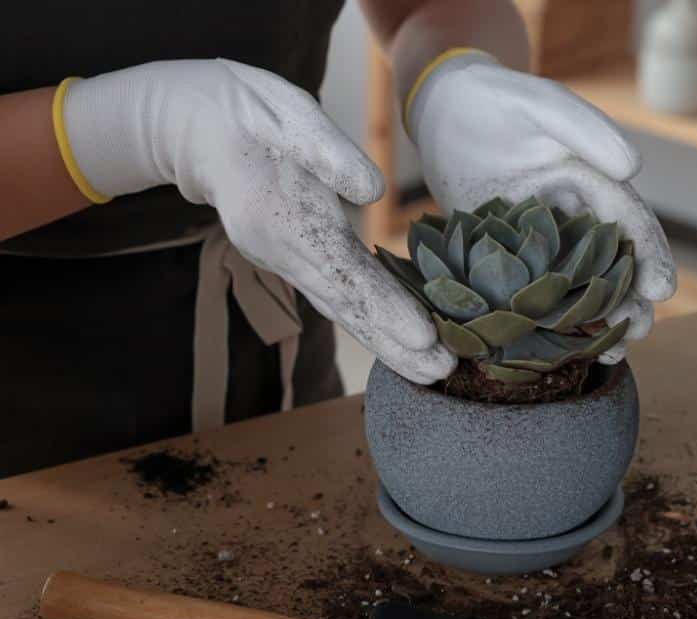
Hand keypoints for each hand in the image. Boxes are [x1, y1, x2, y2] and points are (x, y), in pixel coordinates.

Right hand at [61, 59, 455, 383]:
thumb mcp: (290, 116)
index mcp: (287, 223)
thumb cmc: (251, 116)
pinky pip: (339, 299)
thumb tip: (371, 191)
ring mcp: (289, 262)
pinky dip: (372, 323)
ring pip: (344, 311)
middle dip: (396, 343)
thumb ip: (329, 154)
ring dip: (388, 343)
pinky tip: (402, 343)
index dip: (386, 307)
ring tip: (433, 371)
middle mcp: (287, 255)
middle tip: (444, 371)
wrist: (200, 129)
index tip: (424, 337)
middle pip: (348, 308)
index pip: (345, 275)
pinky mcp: (298, 260)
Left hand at [405, 52, 676, 362]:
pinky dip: (542, 321)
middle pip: (610, 266)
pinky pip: (529, 293)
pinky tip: (551, 349)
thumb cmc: (501, 99)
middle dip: (630, 301)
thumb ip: (587, 130)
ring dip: (595, 320)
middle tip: (642, 332)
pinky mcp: (503, 256)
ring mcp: (539, 242)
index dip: (650, 256)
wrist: (445, 109)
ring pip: (575, 288)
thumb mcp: (546, 107)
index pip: (630, 224)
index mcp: (595, 184)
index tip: (662, 288)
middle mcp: (573, 218)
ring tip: (611, 352)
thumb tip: (633, 167)